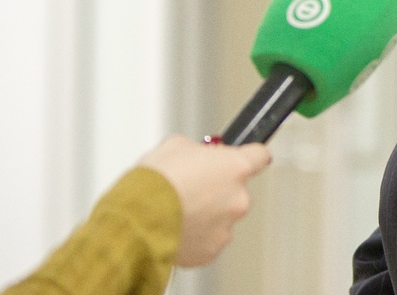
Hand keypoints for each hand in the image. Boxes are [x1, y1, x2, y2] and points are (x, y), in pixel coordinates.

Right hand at [139, 135, 271, 266]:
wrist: (136, 220)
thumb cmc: (154, 183)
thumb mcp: (174, 146)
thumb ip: (195, 150)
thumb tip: (195, 155)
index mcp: (236, 167)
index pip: (259, 156)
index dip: (248, 156)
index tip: (244, 158)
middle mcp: (238, 198)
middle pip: (236, 190)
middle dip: (216, 189)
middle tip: (191, 188)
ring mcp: (226, 226)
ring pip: (221, 216)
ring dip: (206, 214)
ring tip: (178, 210)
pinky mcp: (211, 250)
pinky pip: (208, 239)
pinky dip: (195, 235)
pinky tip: (176, 227)